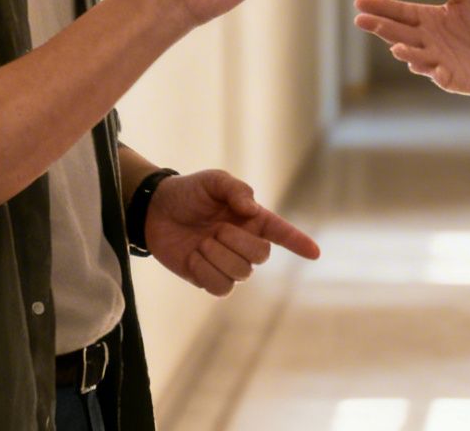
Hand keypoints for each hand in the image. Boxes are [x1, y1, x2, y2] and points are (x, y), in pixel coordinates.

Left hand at [142, 169, 319, 296]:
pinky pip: (220, 287)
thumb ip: (236, 190)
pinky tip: (193, 257)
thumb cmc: (187, 193)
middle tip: (215, 229)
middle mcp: (244, 243)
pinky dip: (205, 271)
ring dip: (217, 256)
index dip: (298, 242)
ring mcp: (227, 263)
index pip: (281, 232)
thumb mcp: (212, 181)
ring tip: (201, 242)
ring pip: (241, 274)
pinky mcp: (209, 279)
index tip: (315, 253)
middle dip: (237, 243)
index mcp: (252, 219)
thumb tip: (251, 210)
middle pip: (261, 256)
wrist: (154, 211)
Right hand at [353, 0, 469, 100]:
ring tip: (396, 48)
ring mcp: (436, 61)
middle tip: (361, 20)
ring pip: (416, 56)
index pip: (399, 12)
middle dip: (381, 27)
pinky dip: (434, 73)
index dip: (380, 7)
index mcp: (426, 19)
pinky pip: (440, 76)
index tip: (360, 2)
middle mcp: (426, 41)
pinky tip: (428, 69)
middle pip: (399, 33)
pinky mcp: (450, 78)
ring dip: (406, 53)